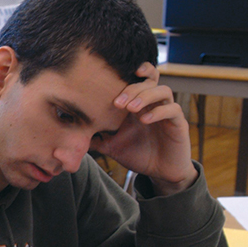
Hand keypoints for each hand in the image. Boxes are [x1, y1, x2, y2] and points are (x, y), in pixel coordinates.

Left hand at [93, 62, 196, 194]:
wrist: (159, 172)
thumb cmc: (137, 154)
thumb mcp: (111, 146)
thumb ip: (93, 138)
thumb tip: (69, 135)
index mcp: (137, 104)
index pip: (137, 80)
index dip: (128, 74)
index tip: (110, 78)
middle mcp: (153, 104)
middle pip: (148, 81)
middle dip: (132, 88)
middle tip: (117, 103)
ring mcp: (166, 112)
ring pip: (163, 91)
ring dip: (146, 95)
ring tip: (131, 108)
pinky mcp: (178, 123)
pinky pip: (172, 109)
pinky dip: (158, 111)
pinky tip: (145, 119)